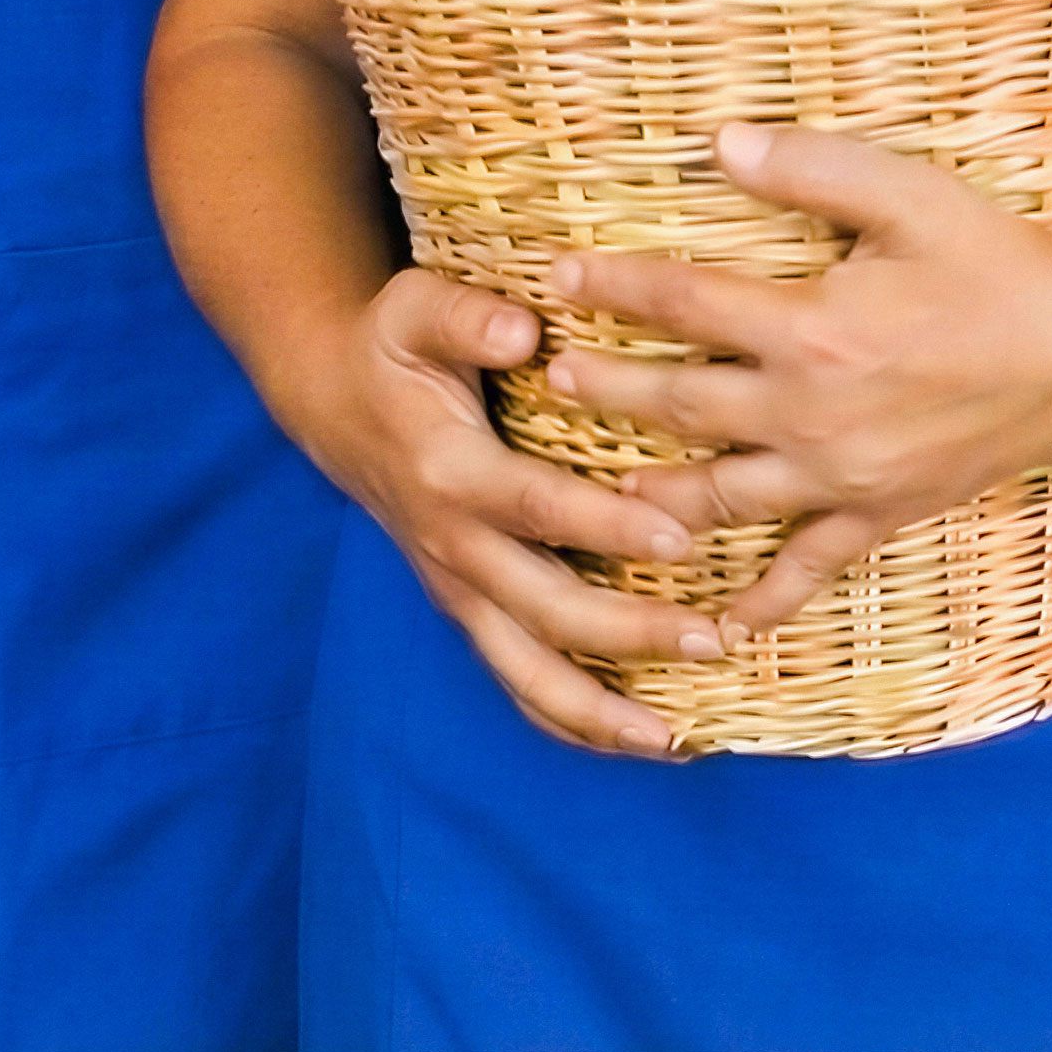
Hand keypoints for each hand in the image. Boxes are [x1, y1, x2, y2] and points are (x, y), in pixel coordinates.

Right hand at [280, 268, 718, 757]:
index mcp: (448, 471)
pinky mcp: (470, 613)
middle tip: (716, 641)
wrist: (335, 403)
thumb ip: (466, 315)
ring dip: (601, 713)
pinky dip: (575, 725)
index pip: (537, 508)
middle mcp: (452, 546)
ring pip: (526, 673)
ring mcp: (458, 591)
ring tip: (677, 738)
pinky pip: (519, 686)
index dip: (607, 526)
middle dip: (631, 634)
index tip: (682, 539)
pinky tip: (642, 743)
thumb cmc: (393, 349)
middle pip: (545, 609)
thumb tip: (523, 331)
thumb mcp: (414, 307)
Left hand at [544, 122, 1051, 636]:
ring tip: (594, 489)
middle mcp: (814, 413)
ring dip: (650, 493)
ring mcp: (843, 477)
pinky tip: (714, 631)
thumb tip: (718, 140)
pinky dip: (759, 606)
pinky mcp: (880, 514)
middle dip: (607, 391)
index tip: (555, 273)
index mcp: (814, 328)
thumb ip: (811, 168)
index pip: (685, 304)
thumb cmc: (999, 263)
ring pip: (720, 495)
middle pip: (681, 405)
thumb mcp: (911, 194)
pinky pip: (806, 571)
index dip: (613, 286)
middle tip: (548, 379)